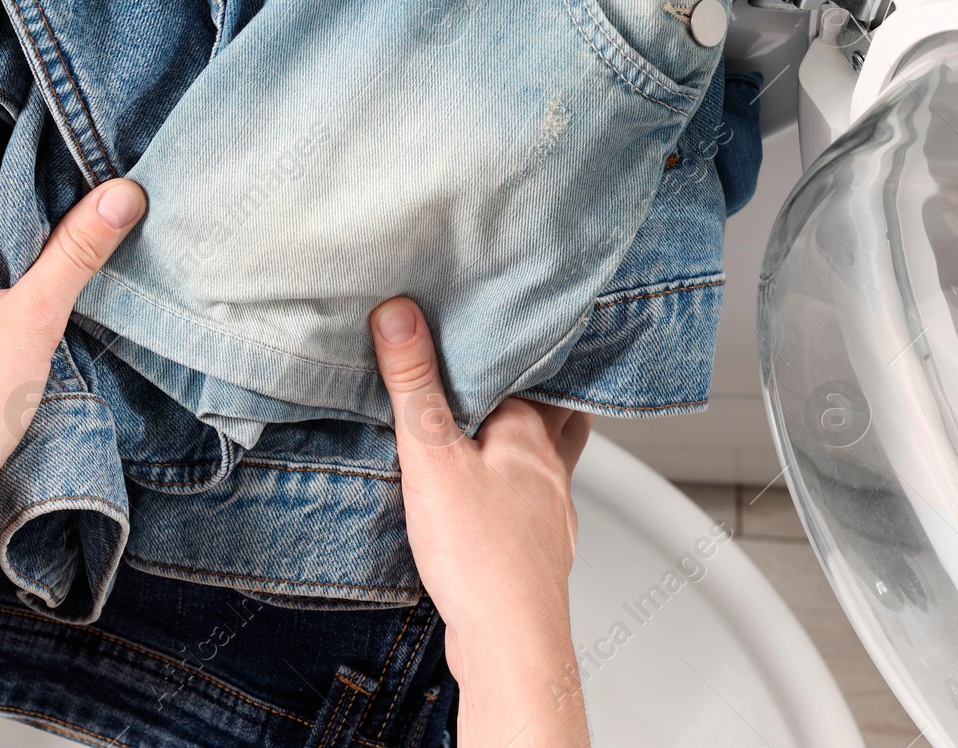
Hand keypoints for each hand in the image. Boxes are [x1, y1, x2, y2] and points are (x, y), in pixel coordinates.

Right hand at [370, 297, 591, 747]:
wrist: (511, 644)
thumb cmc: (480, 555)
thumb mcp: (431, 455)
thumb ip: (414, 383)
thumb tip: (400, 314)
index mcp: (532, 433)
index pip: (535, 371)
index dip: (519, 349)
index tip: (496, 325)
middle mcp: (552, 469)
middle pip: (557, 413)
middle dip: (535, 392)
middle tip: (510, 369)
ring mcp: (551, 514)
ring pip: (548, 462)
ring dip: (529, 443)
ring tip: (498, 429)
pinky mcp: (537, 553)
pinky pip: (532, 506)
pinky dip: (516, 493)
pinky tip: (490, 503)